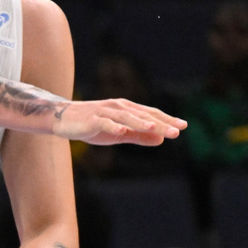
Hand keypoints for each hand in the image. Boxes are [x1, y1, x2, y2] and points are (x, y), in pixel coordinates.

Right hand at [53, 98, 185, 144]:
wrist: (64, 120)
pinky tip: (121, 130)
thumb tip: (161, 140)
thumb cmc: (94, 125)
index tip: (183, 126)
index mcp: (127, 110)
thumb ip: (139, 136)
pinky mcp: (92, 120)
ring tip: (155, 128)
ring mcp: (105, 112)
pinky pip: (104, 123)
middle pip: (143, 115)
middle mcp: (119, 107)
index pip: (151, 114)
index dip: (167, 120)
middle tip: (177, 131)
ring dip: (141, 122)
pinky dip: (113, 125)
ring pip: (127, 117)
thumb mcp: (119, 133)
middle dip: (161, 124)